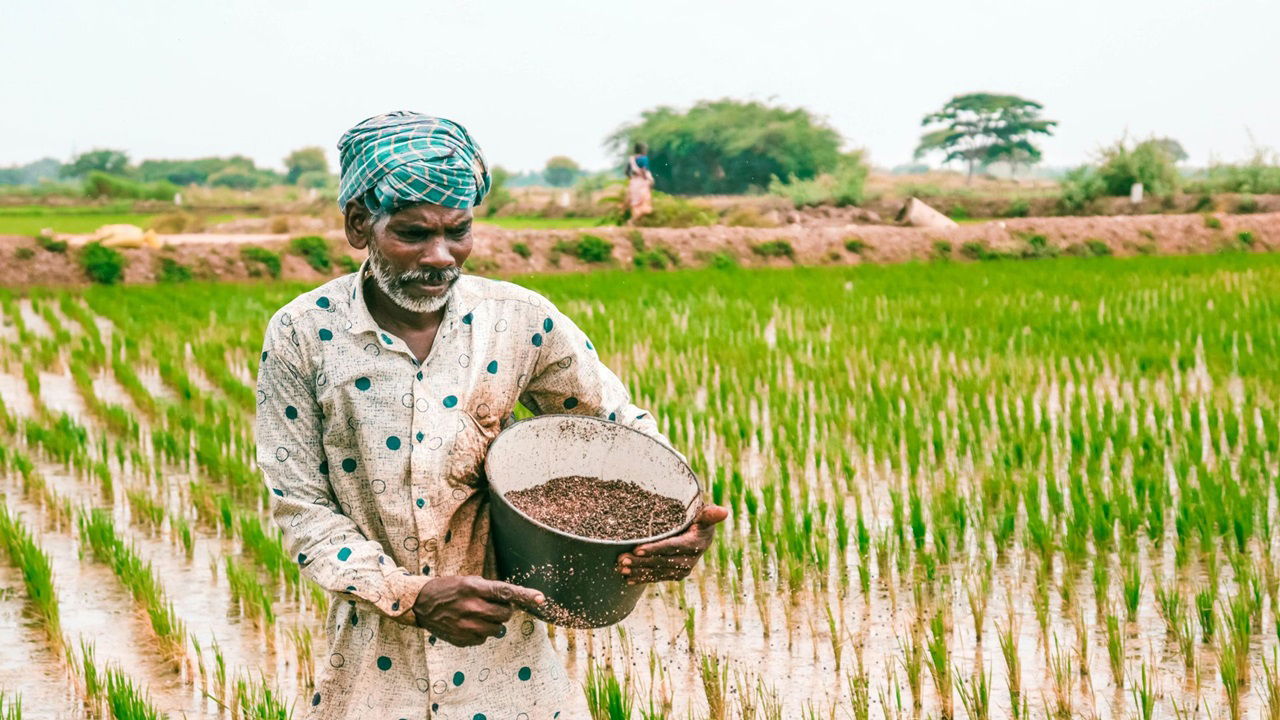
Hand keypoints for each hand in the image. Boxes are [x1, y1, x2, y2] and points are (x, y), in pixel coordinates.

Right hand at [412, 576, 543, 646]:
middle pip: (505, 614)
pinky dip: (480, 633)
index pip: (505, 592)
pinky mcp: (462, 639)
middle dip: (504, 611)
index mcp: (474, 588)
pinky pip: (483, 639)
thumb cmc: (448, 589)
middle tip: (492, 606)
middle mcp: (472, 607)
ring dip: (493, 623)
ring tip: (478, 616)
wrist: (421, 604)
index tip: (541, 598)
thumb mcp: (468, 582)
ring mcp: (466, 626)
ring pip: (497, 630)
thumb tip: (511, 602)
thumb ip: (489, 591)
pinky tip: (467, 624)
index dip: (525, 595)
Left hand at [616, 504, 727, 583]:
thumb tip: (724, 511)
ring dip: (638, 571)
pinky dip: (642, 578)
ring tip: (620, 568)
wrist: (701, 536)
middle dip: (640, 561)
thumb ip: (709, 514)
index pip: (671, 547)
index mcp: (695, 544)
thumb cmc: (699, 520)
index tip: (637, 548)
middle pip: (660, 561)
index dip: (654, 549)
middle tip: (621, 559)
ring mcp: (681, 570)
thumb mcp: (704, 515)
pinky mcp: (674, 575)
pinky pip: (657, 577)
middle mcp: (689, 561)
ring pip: (656, 571)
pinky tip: (628, 579)